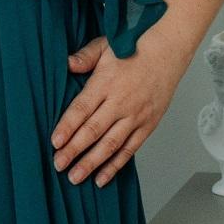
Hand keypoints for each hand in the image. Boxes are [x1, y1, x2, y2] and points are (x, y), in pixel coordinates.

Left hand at [50, 36, 180, 186]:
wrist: (168, 53)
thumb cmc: (134, 48)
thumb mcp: (105, 46)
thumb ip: (84, 57)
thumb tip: (67, 64)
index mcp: (105, 83)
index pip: (82, 109)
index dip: (67, 127)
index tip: (55, 142)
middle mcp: (120, 102)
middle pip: (93, 130)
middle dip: (74, 150)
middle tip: (59, 164)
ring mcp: (135, 116)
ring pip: (110, 144)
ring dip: (92, 163)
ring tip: (75, 177)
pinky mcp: (147, 125)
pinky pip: (129, 149)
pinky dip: (116, 165)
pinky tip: (102, 178)